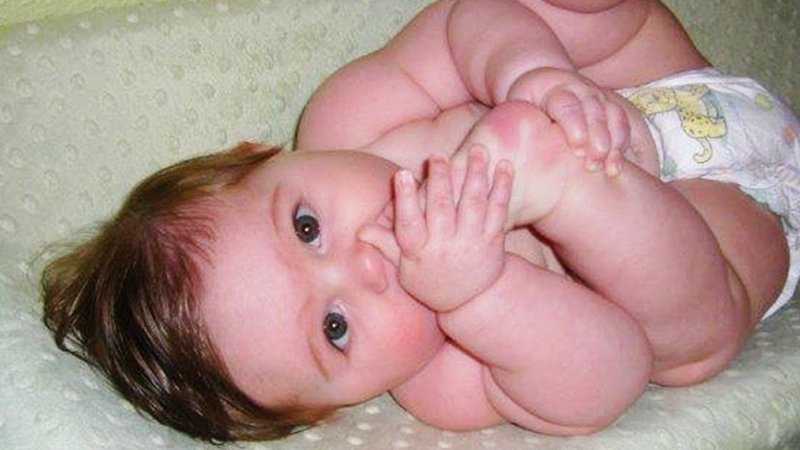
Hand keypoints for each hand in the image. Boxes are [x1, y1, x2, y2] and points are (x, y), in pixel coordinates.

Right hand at [360, 147, 512, 311]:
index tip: (402, 174)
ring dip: (476, 175)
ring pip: (473, 204)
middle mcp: (445, 246)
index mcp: (419, 251)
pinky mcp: (493, 241)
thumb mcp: (405, 268)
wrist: (471, 302)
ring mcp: (471, 242)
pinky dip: (502, 188)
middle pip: (441, 208)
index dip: (405, 198)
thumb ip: (386, 243)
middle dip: (440, 180)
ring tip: (478, 151)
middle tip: (438, 156)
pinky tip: (504, 166)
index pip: (408, 223)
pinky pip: (499, 211)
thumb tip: (361, 229)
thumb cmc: (430, 280)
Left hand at [507, 67, 629, 176]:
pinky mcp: (608, 106)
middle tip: (594, 163)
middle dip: (598, 137)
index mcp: (553, 87)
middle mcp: (579, 88)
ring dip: (613, 143)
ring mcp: (597, 96)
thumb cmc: (523, 104)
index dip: (574, 125)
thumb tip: (491, 151)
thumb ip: (509, 123)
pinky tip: (615, 167)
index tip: (577, 148)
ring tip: (609, 170)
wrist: (542, 80)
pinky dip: (621, 144)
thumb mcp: (513, 107)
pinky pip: (621, 123)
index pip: (566, 104)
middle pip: (594, 111)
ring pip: (612, 116)